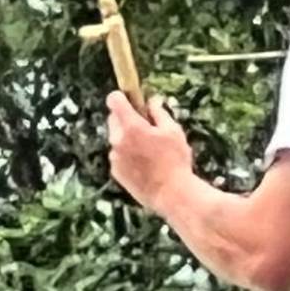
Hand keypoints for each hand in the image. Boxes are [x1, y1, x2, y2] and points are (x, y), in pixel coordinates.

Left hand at [107, 90, 194, 211]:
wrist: (171, 194)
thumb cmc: (175, 161)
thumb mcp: (173, 131)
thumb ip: (159, 112)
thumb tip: (151, 101)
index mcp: (131, 127)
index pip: (114, 100)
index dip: (122, 97)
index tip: (131, 100)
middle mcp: (117, 140)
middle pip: (114, 119)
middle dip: (127, 119)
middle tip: (147, 128)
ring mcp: (115, 157)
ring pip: (116, 138)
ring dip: (127, 139)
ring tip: (149, 151)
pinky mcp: (116, 172)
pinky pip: (118, 156)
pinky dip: (127, 155)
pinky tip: (145, 164)